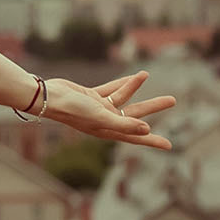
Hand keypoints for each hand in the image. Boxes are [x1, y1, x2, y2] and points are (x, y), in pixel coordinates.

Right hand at [36, 71, 175, 150]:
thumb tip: (147, 129)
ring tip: (146, 74)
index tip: (169, 145)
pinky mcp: (91, 96)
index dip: (153, 141)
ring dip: (136, 87)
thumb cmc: (72, 110)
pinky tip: (131, 76)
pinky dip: (121, 82)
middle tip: (172, 100)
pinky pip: (110, 89)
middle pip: (135, 114)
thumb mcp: (101, 117)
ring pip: (123, 98)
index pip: (136, 137)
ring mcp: (98, 108)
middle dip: (153, 107)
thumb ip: (124, 124)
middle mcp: (105, 121)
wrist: (47, 97)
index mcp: (108, 130)